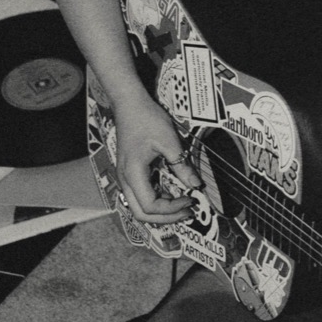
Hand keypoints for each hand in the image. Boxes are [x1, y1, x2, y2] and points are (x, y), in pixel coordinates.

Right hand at [110, 93, 199, 222]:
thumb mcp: (169, 141)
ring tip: (182, 204)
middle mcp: (125, 179)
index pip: (150, 205)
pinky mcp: (129, 173)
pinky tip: (172, 194)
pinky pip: (140, 195)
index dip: (172, 208)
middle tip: (187, 211)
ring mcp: (125, 177)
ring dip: (161, 211)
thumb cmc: (146, 118)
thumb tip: (196, 185)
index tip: (190, 199)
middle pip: (141, 213)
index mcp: (133, 173)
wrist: (129, 104)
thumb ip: (181, 165)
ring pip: (139, 207)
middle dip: (166, 217)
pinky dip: (156, 200)